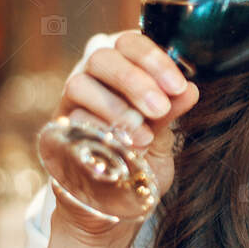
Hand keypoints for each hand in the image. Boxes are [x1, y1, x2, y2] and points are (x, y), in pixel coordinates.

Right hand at [54, 31, 199, 233]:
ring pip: (79, 84)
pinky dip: (97, 130)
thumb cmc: (140, 160)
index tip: (178, 88)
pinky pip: (70, 119)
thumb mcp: (163, 137)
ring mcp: (72, 100)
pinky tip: (122, 148)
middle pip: (101, 57)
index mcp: (124, 67)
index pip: (131, 42)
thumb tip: (191, 90)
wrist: (112, 205)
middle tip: (159, 109)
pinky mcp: (58, 127)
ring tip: (143, 136)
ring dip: (114, 107)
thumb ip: (171, 112)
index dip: (154, 60)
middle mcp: (93, 76)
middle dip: (134, 80)